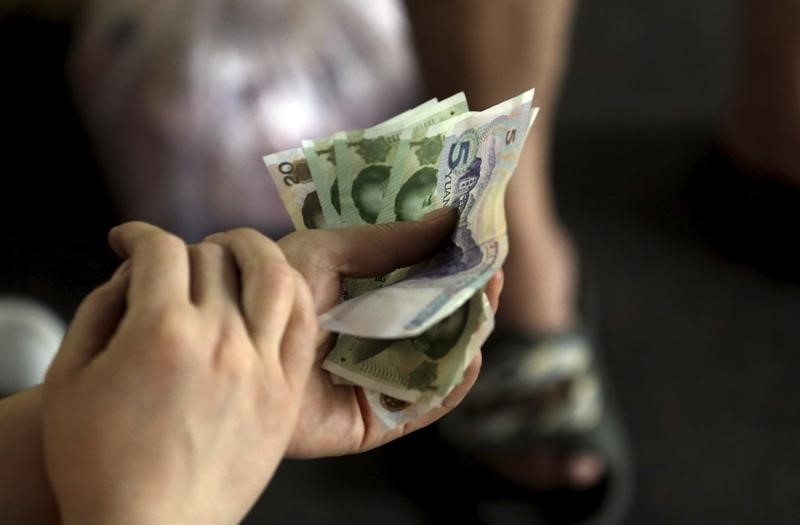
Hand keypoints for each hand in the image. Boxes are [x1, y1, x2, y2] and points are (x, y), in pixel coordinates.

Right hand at [42, 222, 316, 524]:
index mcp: (159, 333)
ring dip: (252, 250)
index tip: (128, 239)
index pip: (160, 250)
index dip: (138, 234)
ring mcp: (260, 365)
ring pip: (275, 276)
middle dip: (186, 248)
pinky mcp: (286, 392)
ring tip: (234, 251)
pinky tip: (273, 291)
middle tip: (172, 263)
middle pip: (214, 258)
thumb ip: (100, 308)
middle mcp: (218, 340)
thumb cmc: (97, 462)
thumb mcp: (70, 377)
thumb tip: (133, 271)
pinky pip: (303, 323)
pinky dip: (290, 293)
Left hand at [231, 208, 501, 457]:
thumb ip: (385, 241)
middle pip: (440, 322)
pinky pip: (425, 407)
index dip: (454, 263)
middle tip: (494, 269)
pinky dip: (453, 385)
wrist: (226, 349)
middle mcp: (376, 341)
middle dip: (470, 296)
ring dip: (470, 334)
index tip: (481, 238)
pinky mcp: (374, 421)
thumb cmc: (266, 295)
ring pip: (440, 362)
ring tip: (487, 302)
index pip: (424, 282)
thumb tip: (450, 217)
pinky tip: (470, 358)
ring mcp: (378, 381)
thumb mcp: (326, 253)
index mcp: (365, 301)